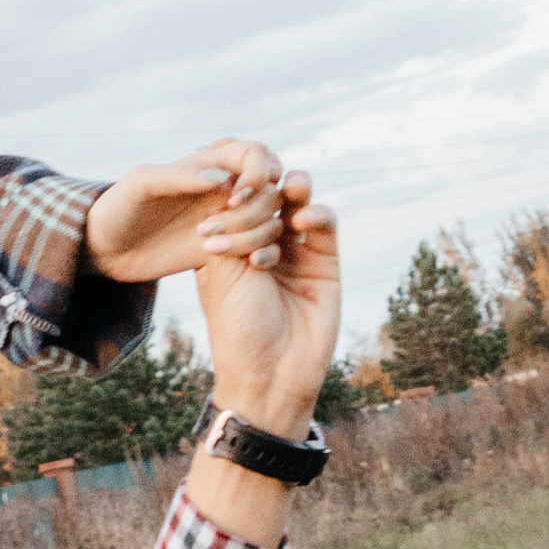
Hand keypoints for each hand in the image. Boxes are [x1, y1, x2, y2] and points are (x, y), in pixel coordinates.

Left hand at [84, 140, 288, 284]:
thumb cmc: (118, 208)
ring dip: (253, 232)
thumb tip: (221, 179)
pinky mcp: (225, 250)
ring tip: (209, 245)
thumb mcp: (140, 185)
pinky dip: (259, 254)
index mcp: (209, 166)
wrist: (106, 249)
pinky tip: (231, 261)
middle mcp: (224, 191)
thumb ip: (177, 176)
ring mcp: (227, 221)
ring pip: (271, 219)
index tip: (234, 195)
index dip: (258, 171)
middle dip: (255, 207)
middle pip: (271, 189)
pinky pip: (261, 248)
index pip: (257, 154)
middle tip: (215, 223)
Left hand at [193, 174, 339, 430]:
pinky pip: (325, 222)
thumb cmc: (237, 327)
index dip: (233, 184)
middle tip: (251, 197)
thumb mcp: (222, 271)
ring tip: (286, 191)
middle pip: (267, 194)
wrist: (270, 373)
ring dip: (292, 189)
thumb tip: (235, 175)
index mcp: (230, 243)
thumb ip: (231, 223)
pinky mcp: (326, 260)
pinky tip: (302, 223)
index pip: (234, 197)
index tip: (226, 181)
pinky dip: (316, 213)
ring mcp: (295, 250)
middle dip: (260, 190)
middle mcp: (262, 242)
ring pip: (298, 201)